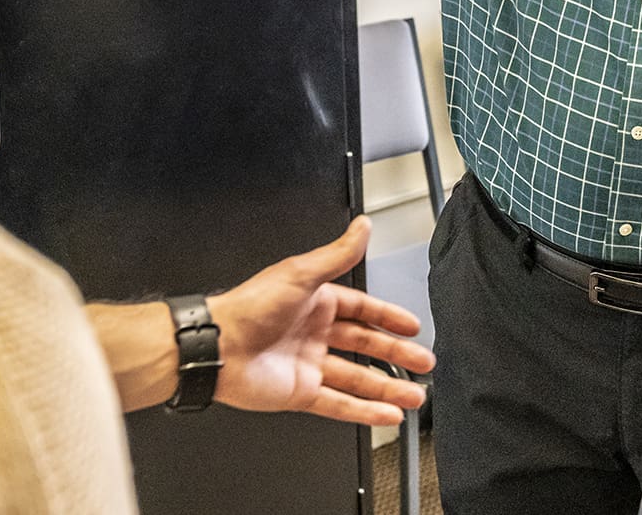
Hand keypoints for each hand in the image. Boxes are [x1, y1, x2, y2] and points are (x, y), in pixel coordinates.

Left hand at [208, 216, 436, 425]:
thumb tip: (362, 228)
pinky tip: (386, 413)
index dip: (388, 317)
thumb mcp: (301, 274)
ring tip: (414, 395)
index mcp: (315, 301)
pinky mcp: (300, 392)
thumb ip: (337, 255)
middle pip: (365, 346)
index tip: (412, 325)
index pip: (362, 309)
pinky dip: (364, 411)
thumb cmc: (249, 306)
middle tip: (424, 362)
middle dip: (396, 355)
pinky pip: (339, 404)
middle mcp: (314, 333)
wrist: (217, 347)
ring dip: (387, 388)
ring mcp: (308, 365)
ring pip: (357, 379)